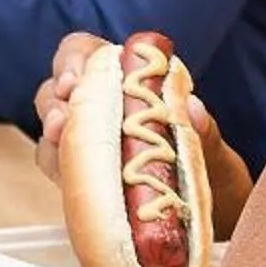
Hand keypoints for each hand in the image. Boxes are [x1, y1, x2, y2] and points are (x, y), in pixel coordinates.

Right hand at [32, 30, 253, 236]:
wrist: (214, 212)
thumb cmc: (211, 169)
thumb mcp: (213, 150)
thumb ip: (203, 129)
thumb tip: (191, 107)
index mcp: (126, 80)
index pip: (85, 53)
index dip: (72, 62)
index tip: (73, 83)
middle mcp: (99, 105)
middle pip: (56, 90)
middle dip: (53, 104)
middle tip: (60, 123)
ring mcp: (86, 141)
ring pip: (51, 129)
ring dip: (52, 139)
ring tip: (62, 150)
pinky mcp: (80, 174)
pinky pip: (56, 166)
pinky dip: (60, 171)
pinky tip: (72, 181)